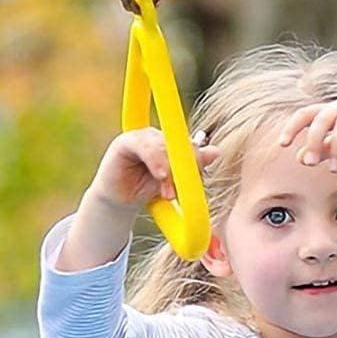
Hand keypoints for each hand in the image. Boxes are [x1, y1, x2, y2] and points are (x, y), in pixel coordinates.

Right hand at [89, 127, 219, 210]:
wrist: (120, 202)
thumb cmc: (147, 190)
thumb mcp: (174, 182)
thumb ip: (192, 167)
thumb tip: (216, 151)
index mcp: (171, 142)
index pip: (190, 144)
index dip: (197, 158)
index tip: (200, 177)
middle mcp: (157, 135)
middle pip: (179, 143)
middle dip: (185, 167)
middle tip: (185, 189)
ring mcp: (142, 136)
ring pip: (165, 146)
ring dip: (170, 171)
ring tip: (168, 192)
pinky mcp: (126, 142)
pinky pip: (145, 147)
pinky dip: (156, 161)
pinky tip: (161, 175)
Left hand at [278, 96, 336, 173]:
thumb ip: (323, 149)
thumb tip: (301, 159)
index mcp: (329, 112)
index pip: (304, 115)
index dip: (292, 127)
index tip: (282, 144)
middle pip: (320, 119)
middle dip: (313, 141)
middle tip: (311, 164)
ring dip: (336, 146)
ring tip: (336, 169)